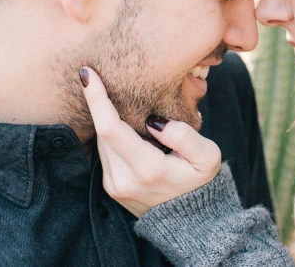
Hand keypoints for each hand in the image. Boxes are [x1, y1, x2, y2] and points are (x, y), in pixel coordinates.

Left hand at [80, 66, 221, 216]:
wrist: (190, 221)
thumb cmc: (200, 181)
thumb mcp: (207, 157)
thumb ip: (184, 135)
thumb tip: (153, 120)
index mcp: (146, 170)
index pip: (110, 129)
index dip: (96, 99)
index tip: (87, 74)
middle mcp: (123, 180)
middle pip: (102, 131)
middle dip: (100, 103)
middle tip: (101, 76)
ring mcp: (114, 186)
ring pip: (101, 141)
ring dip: (107, 119)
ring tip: (117, 99)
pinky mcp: (111, 186)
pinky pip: (105, 151)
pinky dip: (110, 134)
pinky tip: (123, 123)